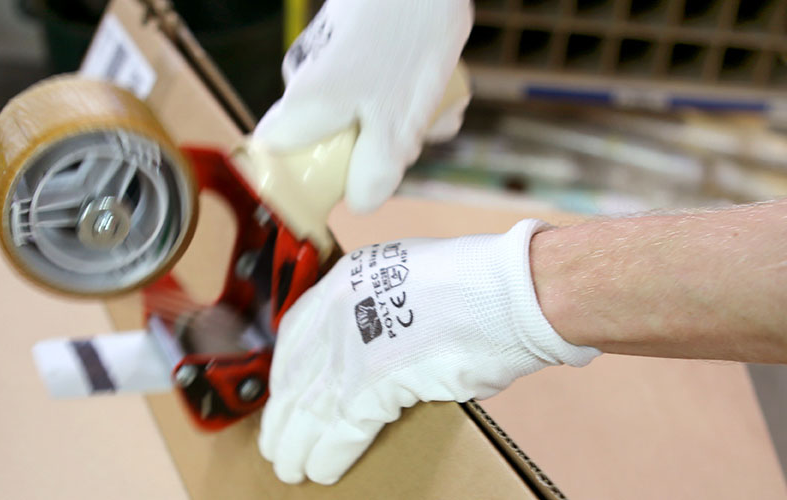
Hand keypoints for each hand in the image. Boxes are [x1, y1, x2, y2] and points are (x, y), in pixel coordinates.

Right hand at [253, 0, 472, 212]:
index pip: (277, 160)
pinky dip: (405, 91)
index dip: (310, 182)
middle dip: (377, 149)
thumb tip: (361, 203)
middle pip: (330, 142)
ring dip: (401, 119)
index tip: (347, 185)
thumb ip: (376, 167)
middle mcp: (304, 84)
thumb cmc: (405, 35)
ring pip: (361, 113)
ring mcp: (327, 61)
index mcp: (304, 108)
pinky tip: (433, 80)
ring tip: (433, 102)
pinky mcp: (351, 44)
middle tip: (413, 137)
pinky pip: (376, 85)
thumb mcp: (398, 120)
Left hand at [258, 220, 599, 483]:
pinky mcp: (373, 383)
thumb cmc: (480, 283)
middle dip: (282, 417)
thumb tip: (376, 346)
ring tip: (291, 469)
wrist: (511, 290)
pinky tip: (321, 471)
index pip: (295, 334)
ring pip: (308, 409)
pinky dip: (329, 454)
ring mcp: (351, 347)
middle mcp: (337, 311)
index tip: (282, 395)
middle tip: (276, 443)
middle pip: (295, 377)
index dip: (285, 373)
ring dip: (297, 445)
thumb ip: (379, 307)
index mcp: (345, 280)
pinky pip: (340, 429)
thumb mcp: (409, 277)